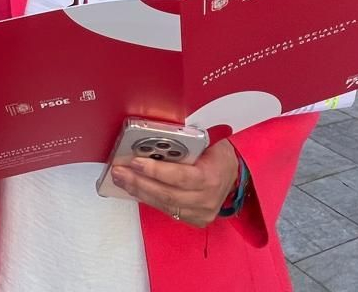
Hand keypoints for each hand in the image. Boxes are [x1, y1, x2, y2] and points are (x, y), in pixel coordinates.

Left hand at [109, 141, 242, 227]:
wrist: (237, 176)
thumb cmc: (220, 156)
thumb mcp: (208, 143)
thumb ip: (186, 143)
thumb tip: (154, 137)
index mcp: (211, 177)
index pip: (180, 177)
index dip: (155, 170)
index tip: (135, 162)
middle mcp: (206, 199)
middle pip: (167, 194)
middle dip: (139, 182)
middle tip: (120, 171)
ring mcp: (200, 213)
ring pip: (164, 205)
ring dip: (139, 191)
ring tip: (122, 179)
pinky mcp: (194, 220)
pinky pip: (167, 210)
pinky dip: (149, 199)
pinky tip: (135, 189)